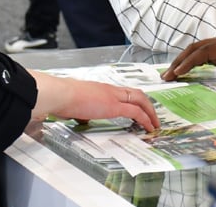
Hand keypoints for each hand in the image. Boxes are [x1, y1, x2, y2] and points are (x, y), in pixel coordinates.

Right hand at [30, 72, 158, 130]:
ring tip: (154, 124)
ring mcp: (113, 97)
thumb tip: (82, 118)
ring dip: (150, 112)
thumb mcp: (75, 104)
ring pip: (140, 100)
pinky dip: (145, 119)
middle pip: (137, 93)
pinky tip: (148, 127)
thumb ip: (82, 110)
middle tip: (153, 116)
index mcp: (102, 89)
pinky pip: (135, 112)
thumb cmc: (62, 99)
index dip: (135, 100)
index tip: (140, 108)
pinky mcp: (114, 107)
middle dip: (148, 105)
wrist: (60, 94)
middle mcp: (111, 90)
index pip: (124, 92)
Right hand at [164, 35, 215, 81]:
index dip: (190, 61)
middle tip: (166, 76)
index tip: (178, 73)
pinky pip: (201, 56)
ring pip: (196, 51)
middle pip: (195, 48)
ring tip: (169, 75)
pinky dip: (189, 62)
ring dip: (181, 61)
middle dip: (179, 61)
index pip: (204, 51)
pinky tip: (182, 72)